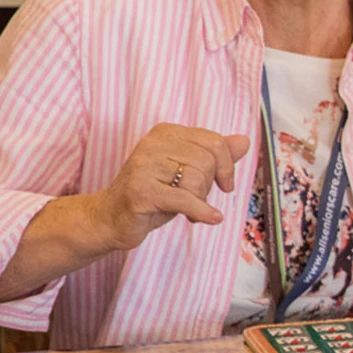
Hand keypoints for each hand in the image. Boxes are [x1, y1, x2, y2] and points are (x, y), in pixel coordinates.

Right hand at [94, 124, 250, 251]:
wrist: (109, 218)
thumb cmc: (152, 193)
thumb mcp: (187, 171)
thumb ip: (215, 155)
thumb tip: (244, 141)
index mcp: (166, 133)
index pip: (214, 142)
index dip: (226, 166)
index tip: (225, 183)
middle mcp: (152, 144)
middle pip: (207, 162)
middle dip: (207, 185)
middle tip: (192, 197)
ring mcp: (143, 167)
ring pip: (196, 181)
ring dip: (198, 200)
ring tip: (182, 207)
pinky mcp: (141, 191)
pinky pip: (185, 200)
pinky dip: (202, 212)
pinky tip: (211, 219)